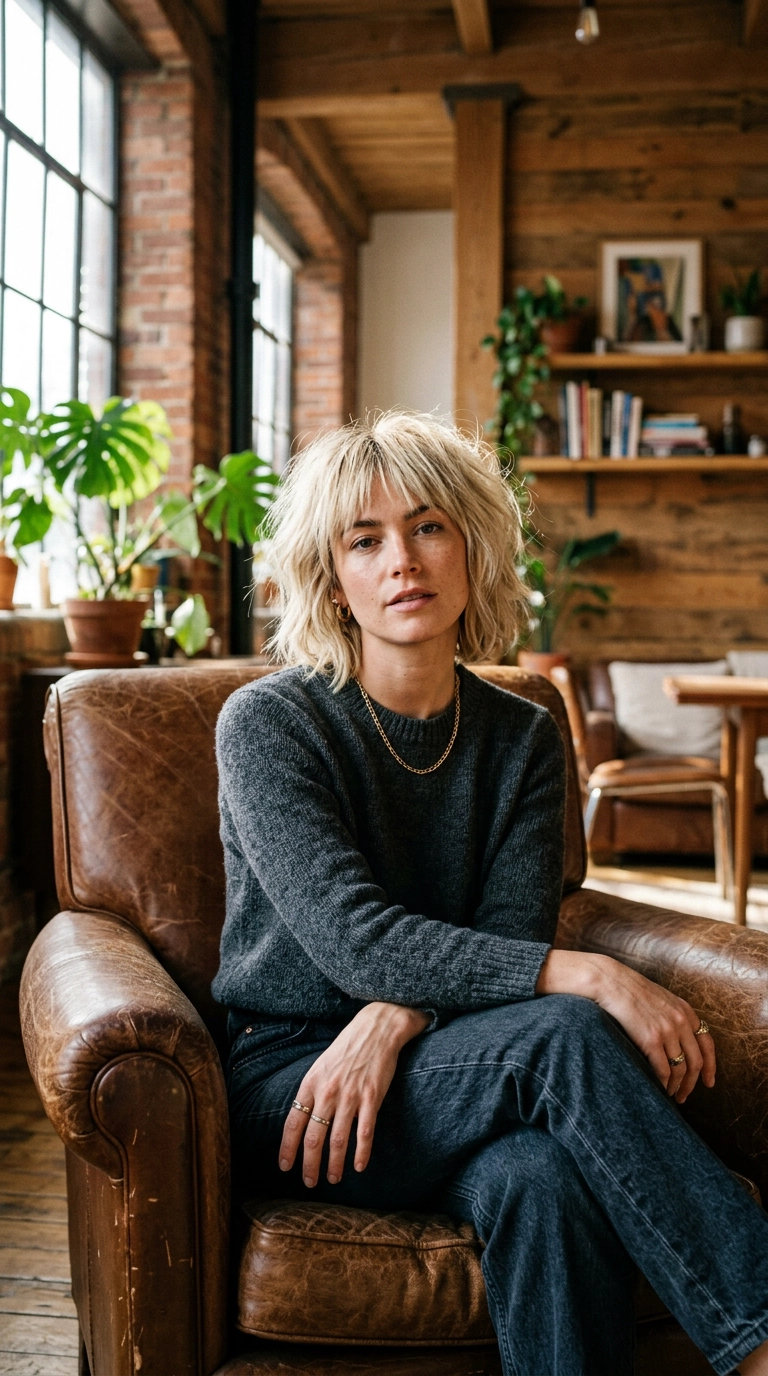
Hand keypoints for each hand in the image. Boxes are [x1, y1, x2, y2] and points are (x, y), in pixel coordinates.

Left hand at [279, 1001, 429, 1186]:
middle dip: (309, 1164)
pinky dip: (361, 1153)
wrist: (376, 1028)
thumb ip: (312, 1092)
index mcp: (311, 1084)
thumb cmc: (346, 1048)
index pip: (293, 1123)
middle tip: (310, 1182)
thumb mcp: (320, 1066)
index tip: (285, 1167)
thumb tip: (302, 1119)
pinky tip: (359, 1166)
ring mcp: (350, 1095)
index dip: (288, 1148)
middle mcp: (328, 1092)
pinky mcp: (372, 1097)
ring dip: (334, 1164)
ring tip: (333, 1179)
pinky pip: (365, 1132)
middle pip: (314, 1137)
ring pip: (338, 1140)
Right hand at [537, 950, 715, 1103]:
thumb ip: (673, 1016)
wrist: (611, 982)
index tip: (709, 1083)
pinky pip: (663, 1070)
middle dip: (692, 1083)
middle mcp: (681, 1021)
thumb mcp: (661, 998)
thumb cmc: (630, 990)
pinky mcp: (651, 1039)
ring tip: (669, 1095)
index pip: (707, 1044)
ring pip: (680, 1069)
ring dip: (676, 1086)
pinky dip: (663, 1084)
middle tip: (684, 1096)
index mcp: (686, 1011)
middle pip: (696, 1061)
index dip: (711, 1067)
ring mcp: (667, 1030)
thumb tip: (677, 1042)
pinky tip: (658, 1088)